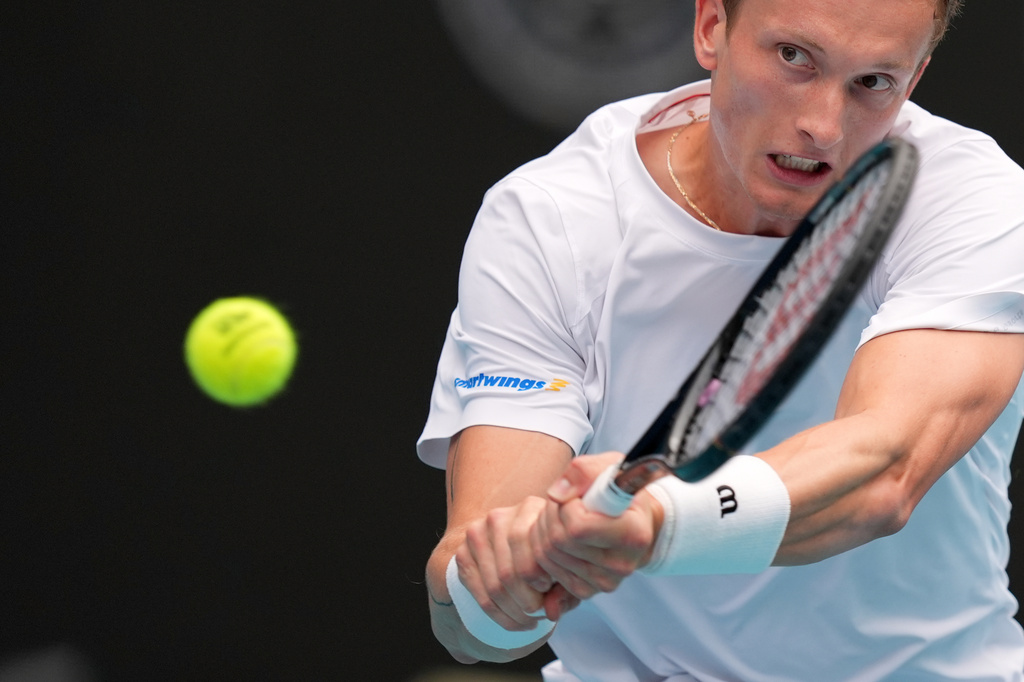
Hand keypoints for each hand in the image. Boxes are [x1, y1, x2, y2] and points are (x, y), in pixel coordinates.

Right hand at [457, 494, 561, 629]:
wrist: (515, 547)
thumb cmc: (549, 557)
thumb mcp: (565, 568)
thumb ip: (565, 590)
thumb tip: (551, 613)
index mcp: (529, 509)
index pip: (533, 553)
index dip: (544, 583)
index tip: (551, 594)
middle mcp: (498, 517)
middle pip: (510, 573)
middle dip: (529, 604)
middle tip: (542, 614)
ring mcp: (476, 535)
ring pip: (495, 588)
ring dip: (516, 614)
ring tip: (532, 621)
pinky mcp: (462, 554)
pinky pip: (480, 596)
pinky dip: (501, 617)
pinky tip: (517, 622)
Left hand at [533, 452, 663, 602]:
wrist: (632, 520)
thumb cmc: (619, 490)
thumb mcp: (609, 467)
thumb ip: (584, 472)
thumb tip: (556, 494)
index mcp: (633, 535)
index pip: (578, 527)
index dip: (566, 505)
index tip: (576, 495)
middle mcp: (622, 565)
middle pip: (559, 542)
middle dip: (550, 515)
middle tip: (562, 502)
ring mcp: (604, 582)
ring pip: (548, 556)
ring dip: (544, 529)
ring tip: (561, 515)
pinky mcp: (587, 590)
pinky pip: (547, 570)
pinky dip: (543, 548)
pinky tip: (558, 534)